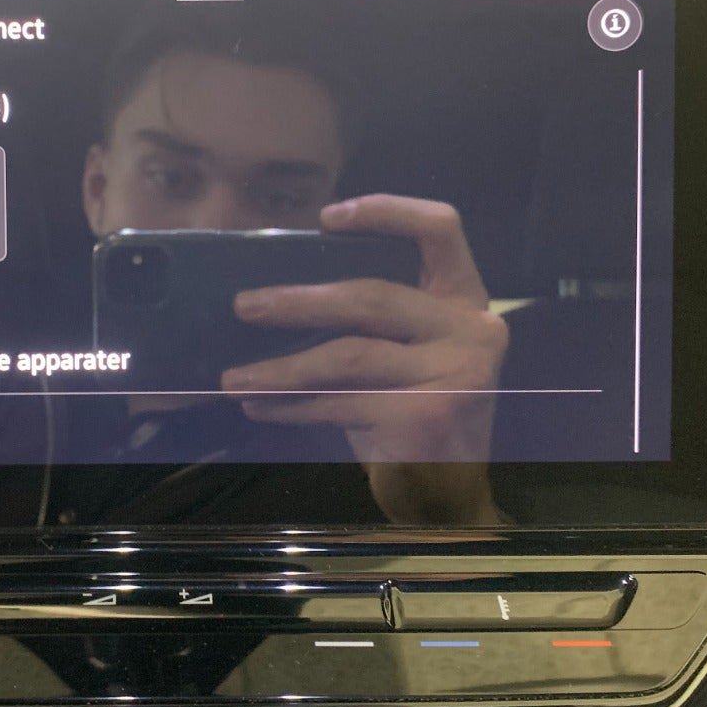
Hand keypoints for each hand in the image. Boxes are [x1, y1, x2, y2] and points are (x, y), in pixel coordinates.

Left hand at [220, 194, 508, 523]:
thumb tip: (280, 292)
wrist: (450, 495)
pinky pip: (339, 402)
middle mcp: (471, 329)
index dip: (386, 210)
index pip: (441, 229)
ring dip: (281, 366)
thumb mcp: (409, 353)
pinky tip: (261, 406)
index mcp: (466, 299)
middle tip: (244, 307)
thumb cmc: (415, 411)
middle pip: (372, 296)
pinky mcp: (425, 416)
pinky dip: (292, 405)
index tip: (326, 217)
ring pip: (347, 354)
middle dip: (298, 301)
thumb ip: (372, 318)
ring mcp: (454, 374)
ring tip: (234, 377)